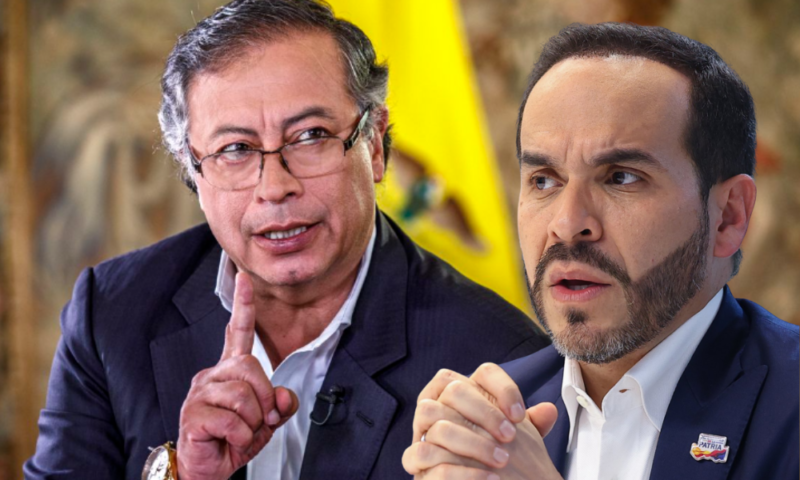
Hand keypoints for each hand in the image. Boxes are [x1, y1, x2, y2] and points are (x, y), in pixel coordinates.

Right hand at [177, 272, 298, 479]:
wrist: (204, 469)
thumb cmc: (231, 440)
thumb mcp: (265, 422)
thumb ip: (279, 405)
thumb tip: (283, 396)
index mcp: (230, 372)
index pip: (237, 331)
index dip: (242, 305)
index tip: (244, 278)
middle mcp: (213, 376)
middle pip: (251, 367)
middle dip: (264, 397)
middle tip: (259, 419)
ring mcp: (200, 394)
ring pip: (243, 395)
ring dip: (252, 421)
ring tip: (240, 433)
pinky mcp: (193, 414)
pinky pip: (232, 420)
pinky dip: (240, 436)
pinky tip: (229, 440)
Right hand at [402, 364, 561, 479]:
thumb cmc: (492, 457)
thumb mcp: (515, 441)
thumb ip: (531, 426)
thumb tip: (549, 410)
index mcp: (467, 392)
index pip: (484, 372)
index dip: (503, 389)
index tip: (519, 417)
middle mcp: (439, 403)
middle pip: (454, 388)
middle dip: (485, 412)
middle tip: (510, 437)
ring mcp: (422, 429)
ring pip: (431, 414)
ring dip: (471, 439)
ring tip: (501, 461)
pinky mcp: (414, 459)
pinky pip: (424, 453)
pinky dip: (458, 468)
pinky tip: (487, 478)